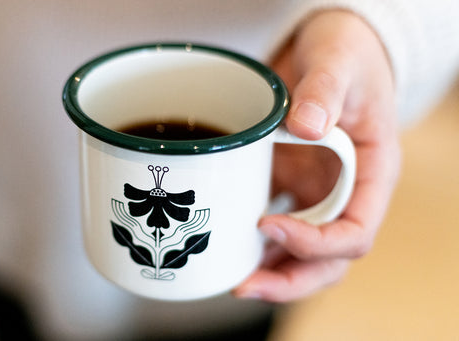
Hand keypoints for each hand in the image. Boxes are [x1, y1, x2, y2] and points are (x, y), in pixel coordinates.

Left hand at [233, 10, 400, 301]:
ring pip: (300, 253)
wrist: (327, 51)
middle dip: (290, 279)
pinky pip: (275, 225)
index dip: (316, 243)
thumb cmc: (344, 55)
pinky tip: (225, 245)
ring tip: (230, 279)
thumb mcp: (339, 62)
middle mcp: (345, 193)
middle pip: (328, 259)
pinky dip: (253, 242)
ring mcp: (316, 193)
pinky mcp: (289, 185)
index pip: (355, 232)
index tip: (269, 225)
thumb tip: (306, 127)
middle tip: (246, 286)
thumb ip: (326, 91)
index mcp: (373, 174)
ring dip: (269, 271)